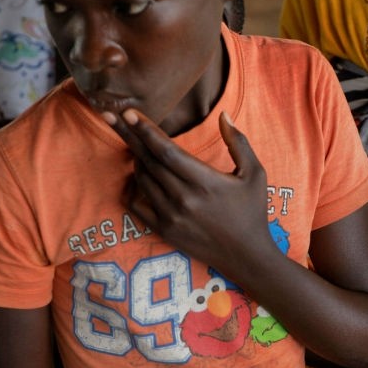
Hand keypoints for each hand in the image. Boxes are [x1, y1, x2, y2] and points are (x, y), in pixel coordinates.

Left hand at [106, 109, 276, 276]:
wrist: (246, 255)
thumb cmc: (252, 212)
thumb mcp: (254, 174)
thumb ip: (238, 143)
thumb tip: (224, 115)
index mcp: (205, 182)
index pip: (166, 150)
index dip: (146, 130)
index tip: (129, 112)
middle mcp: (183, 198)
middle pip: (148, 161)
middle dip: (130, 136)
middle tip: (113, 116)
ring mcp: (170, 216)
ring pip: (141, 179)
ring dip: (135, 159)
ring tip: (135, 145)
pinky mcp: (163, 230)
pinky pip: (136, 204)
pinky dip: (131, 187)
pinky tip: (135, 176)